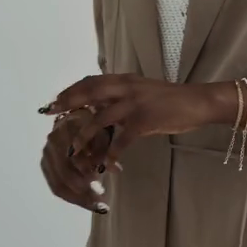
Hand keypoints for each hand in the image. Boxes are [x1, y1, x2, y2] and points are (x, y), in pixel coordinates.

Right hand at [39, 113, 108, 213]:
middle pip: (64, 176)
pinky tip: (85, 201)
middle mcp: (52, 142)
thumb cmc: (93, 125)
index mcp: (66, 129)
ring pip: (58, 185)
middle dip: (83, 193)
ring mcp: (46, 154)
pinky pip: (55, 186)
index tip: (103, 191)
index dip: (87, 176)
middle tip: (100, 203)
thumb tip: (116, 170)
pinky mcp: (45, 165)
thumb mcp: (103, 132)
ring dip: (78, 198)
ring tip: (95, 204)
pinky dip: (71, 196)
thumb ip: (106, 150)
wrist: (75, 118)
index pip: (74, 159)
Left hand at [41, 74, 225, 169]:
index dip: (71, 90)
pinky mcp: (144, 121)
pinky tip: (106, 166)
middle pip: (89, 93)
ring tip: (73, 150)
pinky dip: (111, 154)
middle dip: (67, 104)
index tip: (55, 100)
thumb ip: (121, 96)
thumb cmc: (170, 100)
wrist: (197, 102)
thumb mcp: (142, 91)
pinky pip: (122, 140)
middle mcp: (126, 88)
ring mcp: (134, 104)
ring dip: (84, 136)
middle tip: (50, 115)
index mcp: (125, 80)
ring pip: (100, 119)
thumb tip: (99, 103)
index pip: (91, 81)